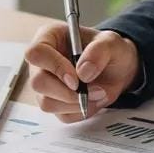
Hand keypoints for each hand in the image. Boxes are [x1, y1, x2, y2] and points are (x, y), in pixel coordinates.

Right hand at [24, 22, 140, 122]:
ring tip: (99, 92)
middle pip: (38, 82)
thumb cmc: (108, 50)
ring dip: (76, 103)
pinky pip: (61, 115)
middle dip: (67, 92)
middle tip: (95, 90)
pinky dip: (80, 111)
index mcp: (49, 37)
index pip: (36, 53)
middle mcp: (42, 62)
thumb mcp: (112, 43)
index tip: (76, 79)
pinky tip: (93, 99)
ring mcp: (45, 84)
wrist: (116, 69)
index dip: (54, 67)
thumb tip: (83, 72)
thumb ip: (99, 52)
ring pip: (47, 103)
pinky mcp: (54, 102)